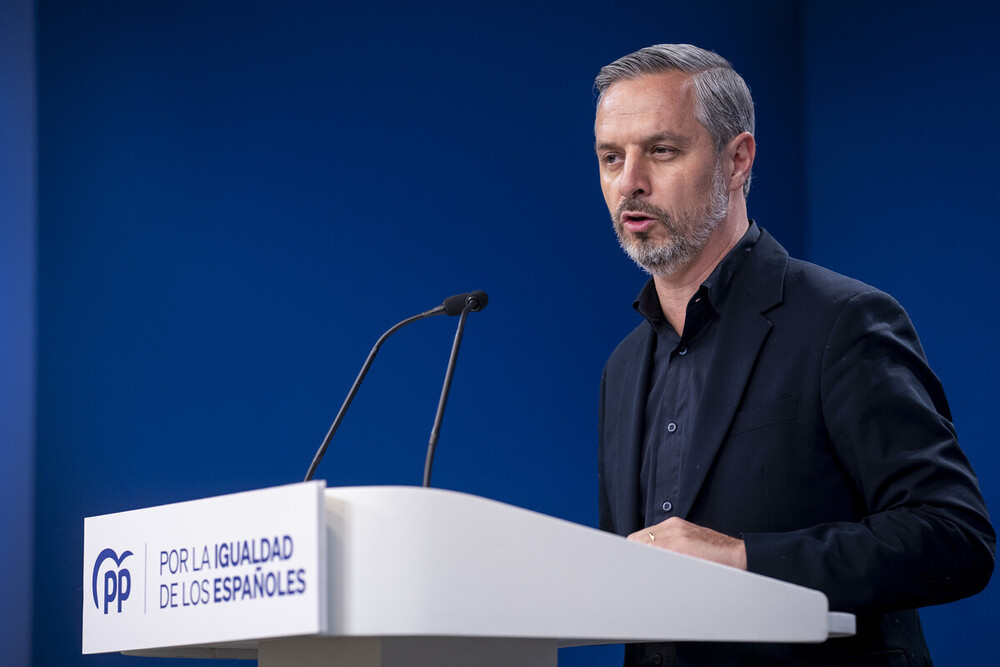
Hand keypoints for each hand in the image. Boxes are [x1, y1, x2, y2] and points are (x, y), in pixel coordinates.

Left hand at [628, 517, 746, 569]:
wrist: (738, 554)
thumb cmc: (715, 553)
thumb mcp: (689, 542)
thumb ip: (670, 545)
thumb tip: (649, 558)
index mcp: (673, 524)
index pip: (640, 536)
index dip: (634, 551)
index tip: (632, 563)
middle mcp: (672, 526)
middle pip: (638, 540)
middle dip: (635, 556)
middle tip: (635, 572)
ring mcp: (676, 534)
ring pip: (645, 547)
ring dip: (643, 561)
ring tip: (644, 575)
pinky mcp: (682, 545)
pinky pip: (658, 554)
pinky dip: (653, 565)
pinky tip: (655, 575)